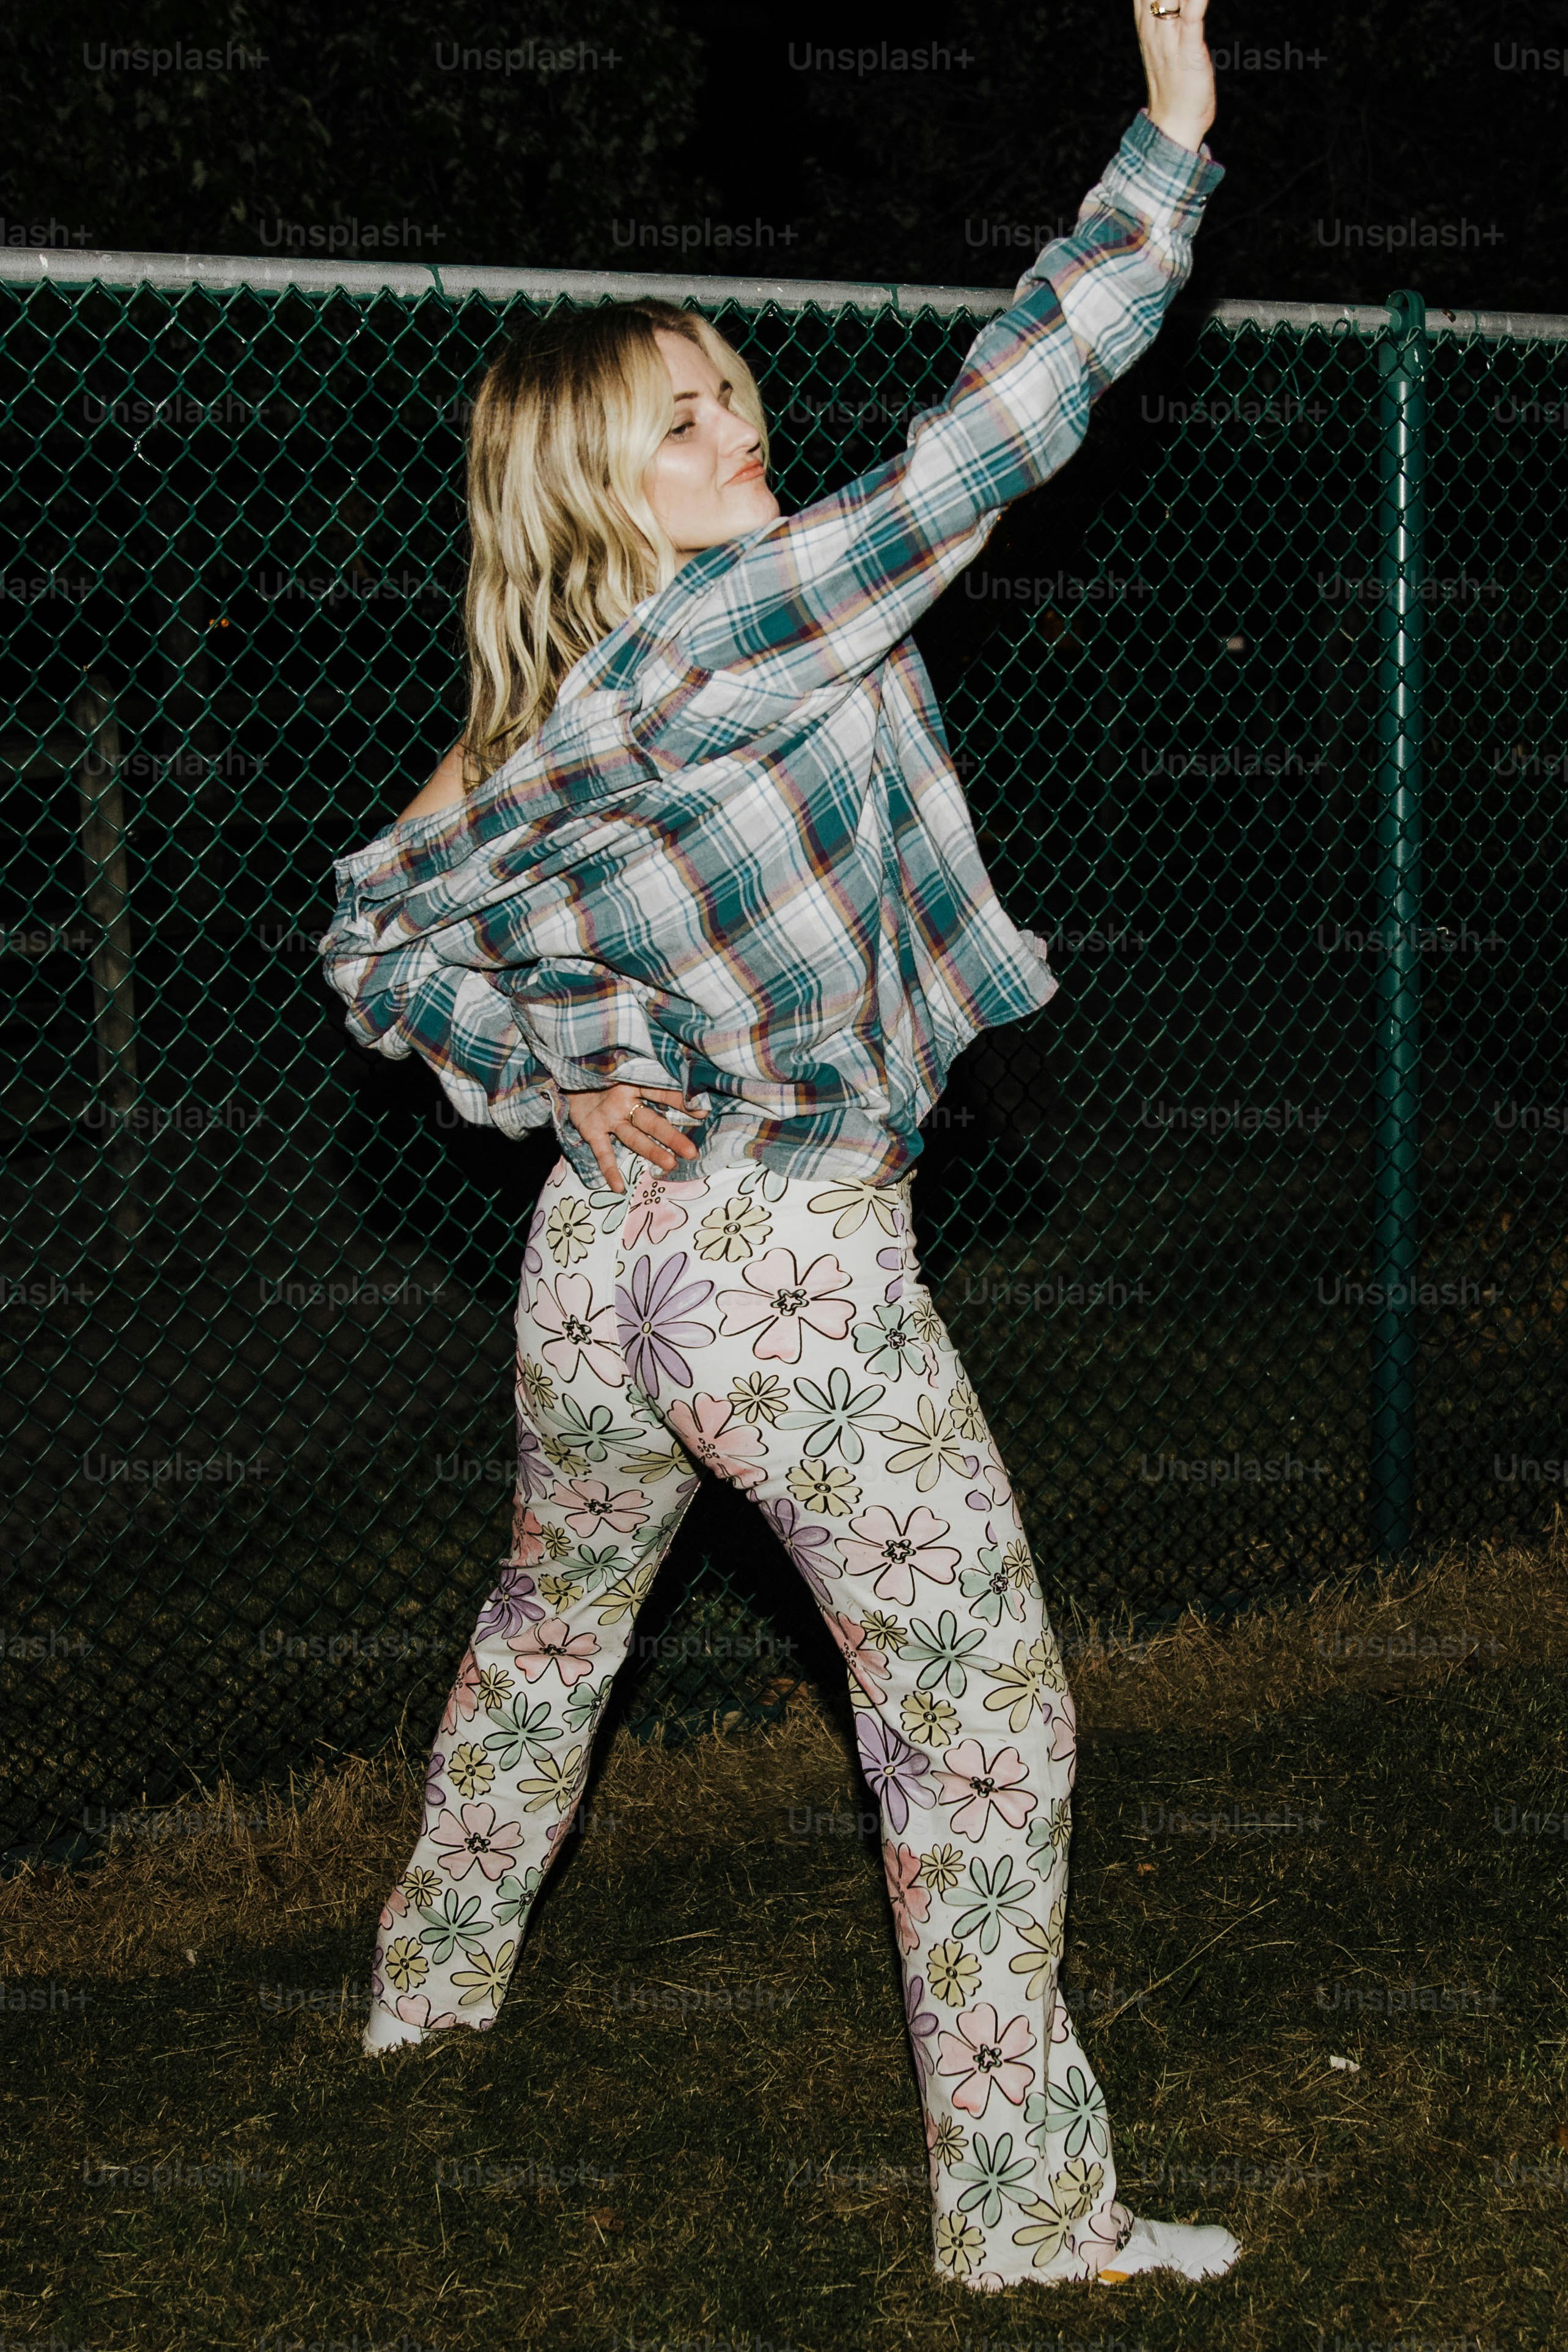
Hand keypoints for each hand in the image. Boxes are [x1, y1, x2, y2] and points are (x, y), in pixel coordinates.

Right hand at [563, 1082, 699, 1193]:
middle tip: (692, 1152)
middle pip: (651, 1121)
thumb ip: (651, 1075)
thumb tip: (687, 1074)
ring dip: (652, 1152)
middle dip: (672, 1137)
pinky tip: (619, 1187)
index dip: (682, 1102)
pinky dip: (609, 1170)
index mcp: (634, 1082)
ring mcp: (607, 1116)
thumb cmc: (605, 1071)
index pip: (662, 1092)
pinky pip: (602, 1152)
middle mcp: (622, 1100)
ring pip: (633, 1137)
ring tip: (670, 1165)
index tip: (703, 1112)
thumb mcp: (626, 1067)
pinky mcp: (590, 1129)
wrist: (567, 1072)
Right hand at [1134, 0, 1214, 153]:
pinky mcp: (1188, 50)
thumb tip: (1173, 3)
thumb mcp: (1163, 44)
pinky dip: (1196, 0)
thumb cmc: (1174, 85)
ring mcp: (1169, 39)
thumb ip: (1165, 15)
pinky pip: (1191, 14)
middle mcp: (1153, 27)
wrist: (1174, 125)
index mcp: (1145, 23)